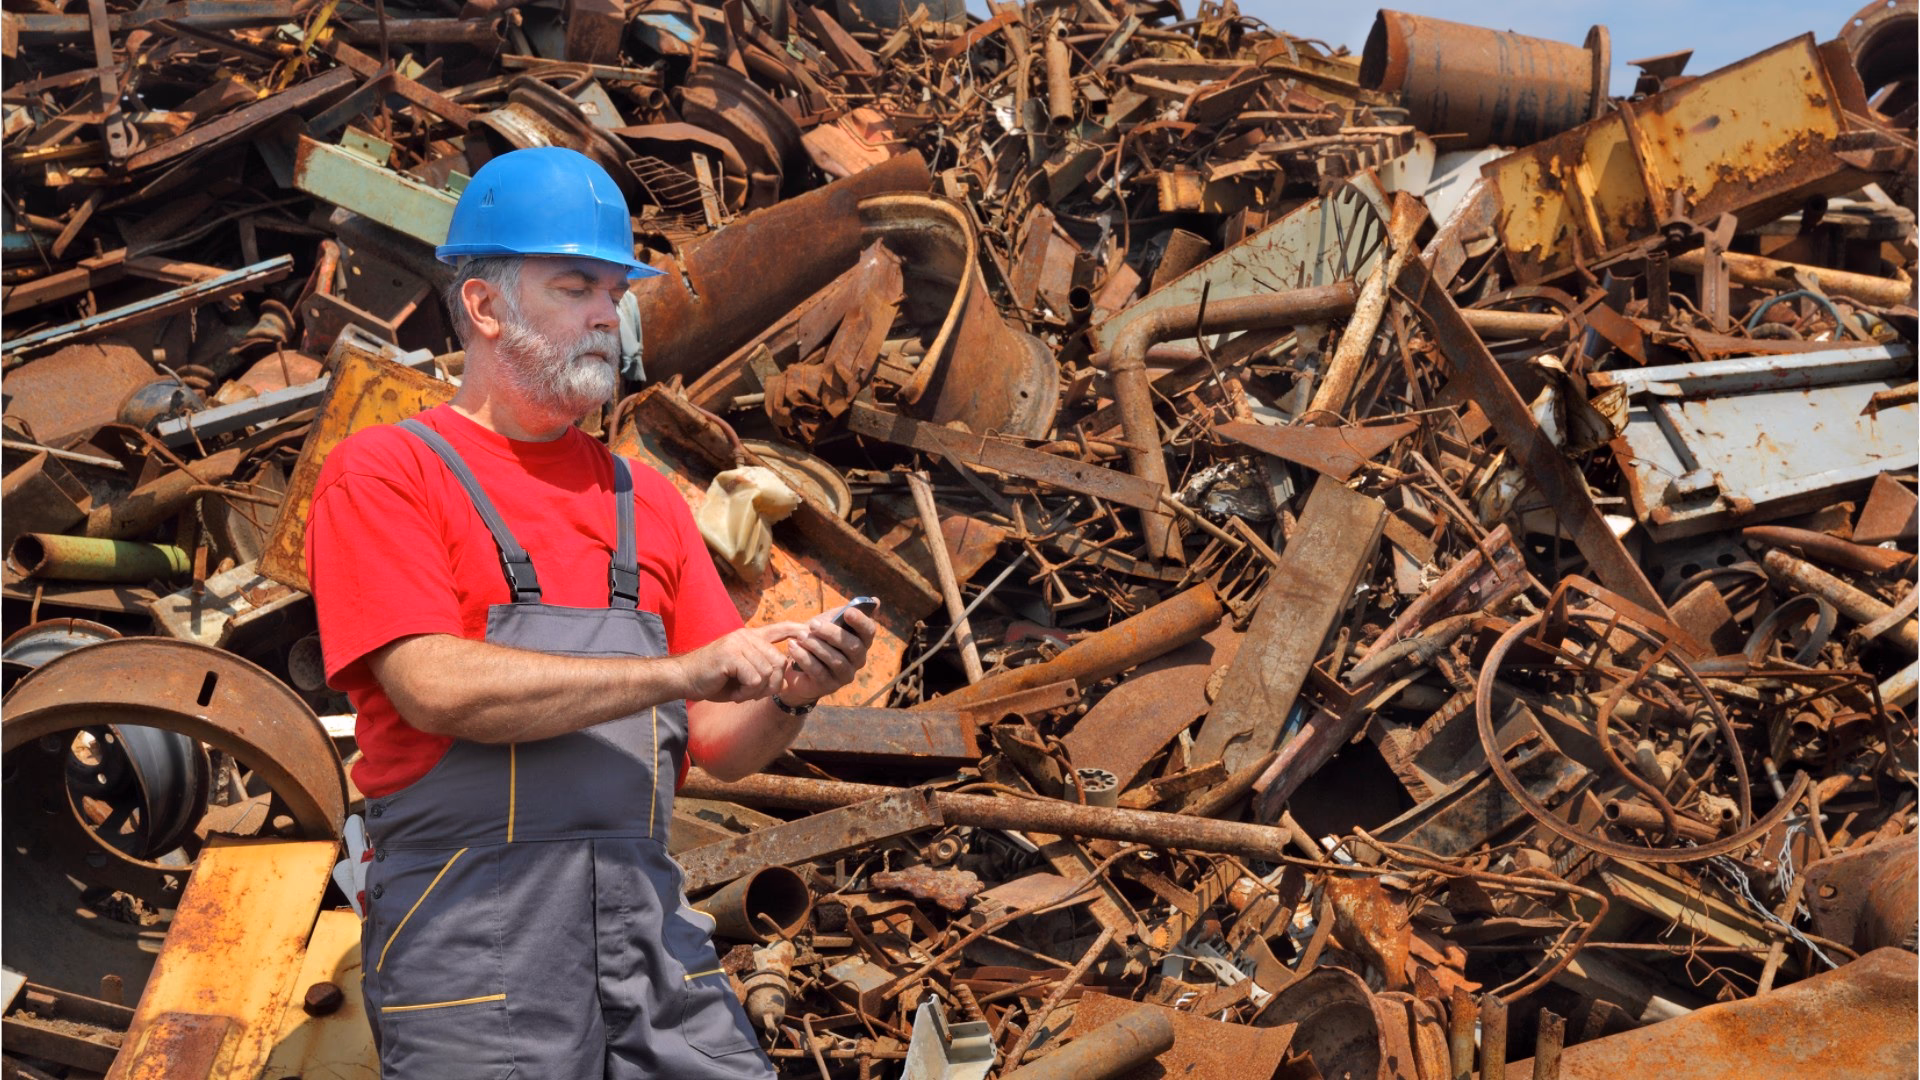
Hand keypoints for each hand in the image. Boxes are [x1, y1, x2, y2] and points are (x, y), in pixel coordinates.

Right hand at [675, 623, 805, 702]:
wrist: (684, 679)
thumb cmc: (713, 680)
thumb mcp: (742, 674)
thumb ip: (762, 671)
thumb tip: (786, 682)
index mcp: (750, 638)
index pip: (780, 629)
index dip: (797, 631)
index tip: (810, 633)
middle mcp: (746, 637)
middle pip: (779, 662)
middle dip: (772, 685)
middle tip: (752, 694)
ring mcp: (738, 643)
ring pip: (767, 672)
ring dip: (756, 691)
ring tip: (740, 692)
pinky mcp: (731, 654)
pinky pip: (754, 679)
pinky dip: (747, 692)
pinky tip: (735, 692)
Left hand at [778, 607, 875, 704]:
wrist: (797, 665)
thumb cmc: (817, 639)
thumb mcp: (830, 622)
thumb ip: (845, 612)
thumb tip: (876, 601)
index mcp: (862, 641)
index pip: (869, 631)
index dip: (860, 621)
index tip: (847, 612)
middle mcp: (858, 660)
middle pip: (852, 646)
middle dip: (832, 633)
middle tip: (813, 624)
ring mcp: (845, 675)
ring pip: (836, 660)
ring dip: (816, 645)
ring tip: (800, 636)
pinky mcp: (829, 686)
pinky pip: (818, 671)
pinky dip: (804, 657)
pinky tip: (793, 646)